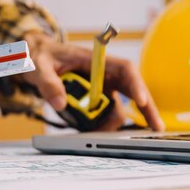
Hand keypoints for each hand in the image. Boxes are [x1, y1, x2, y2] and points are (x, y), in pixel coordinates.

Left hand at [22, 32, 163, 130]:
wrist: (33, 58)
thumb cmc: (40, 55)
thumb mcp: (38, 65)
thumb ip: (47, 82)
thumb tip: (60, 103)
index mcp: (95, 60)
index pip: (124, 69)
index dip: (136, 84)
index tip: (141, 101)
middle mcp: (102, 75)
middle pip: (132, 90)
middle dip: (146, 109)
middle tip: (156, 128)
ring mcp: (99, 89)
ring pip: (117, 108)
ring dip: (113, 122)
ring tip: (100, 133)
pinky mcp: (93, 102)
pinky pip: (103, 116)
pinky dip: (104, 126)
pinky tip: (99, 134)